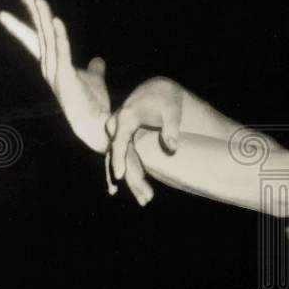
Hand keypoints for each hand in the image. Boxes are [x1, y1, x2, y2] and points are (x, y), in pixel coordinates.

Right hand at [0, 0, 110, 152]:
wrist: (96, 124)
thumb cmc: (92, 103)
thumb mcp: (93, 79)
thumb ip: (93, 69)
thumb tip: (98, 60)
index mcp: (54, 65)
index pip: (40, 39)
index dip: (32, 21)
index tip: (25, 3)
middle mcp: (50, 67)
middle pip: (39, 34)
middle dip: (33, 13)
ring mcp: (55, 72)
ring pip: (46, 38)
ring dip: (42, 17)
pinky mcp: (65, 77)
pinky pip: (62, 51)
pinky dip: (59, 36)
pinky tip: (55, 20)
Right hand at [105, 77, 183, 205]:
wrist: (157, 88)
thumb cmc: (166, 98)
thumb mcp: (172, 109)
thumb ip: (171, 128)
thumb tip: (172, 148)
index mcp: (126, 117)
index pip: (120, 142)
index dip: (120, 159)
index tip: (119, 176)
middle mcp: (117, 125)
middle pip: (120, 156)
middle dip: (131, 179)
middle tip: (146, 199)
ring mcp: (117, 132)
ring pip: (119, 160)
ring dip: (131, 180)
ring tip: (144, 200)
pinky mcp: (121, 137)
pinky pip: (119, 157)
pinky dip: (122, 172)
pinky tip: (117, 190)